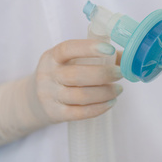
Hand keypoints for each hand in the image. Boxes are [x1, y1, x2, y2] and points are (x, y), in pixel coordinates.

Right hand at [0, 39, 123, 147]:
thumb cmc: (60, 75)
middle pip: (77, 75)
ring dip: (104, 93)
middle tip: (119, 73)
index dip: (89, 48)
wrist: (33, 100)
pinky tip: (111, 102)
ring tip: (118, 89)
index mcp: (52, 57)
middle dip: (103, 74)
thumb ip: (97, 57)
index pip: (68, 49)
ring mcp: (50, 96)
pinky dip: (99, 108)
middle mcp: (48, 75)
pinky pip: (80, 113)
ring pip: (80, 96)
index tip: (109, 49)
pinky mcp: (56, 113)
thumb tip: (128, 57)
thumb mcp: (70, 61)